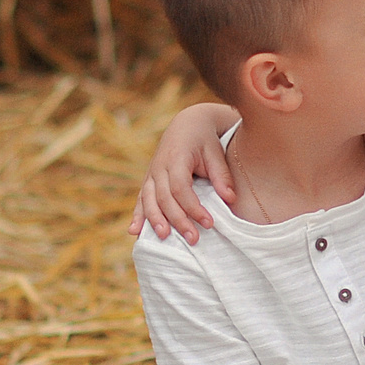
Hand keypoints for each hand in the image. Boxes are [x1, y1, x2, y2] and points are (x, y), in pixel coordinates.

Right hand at [128, 103, 240, 241]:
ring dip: (155, 220)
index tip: (209, 223)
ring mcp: (151, 174)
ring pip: (148, 200)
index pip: (181, 188)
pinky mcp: (148, 180)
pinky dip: (137, 215)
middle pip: (164, 198)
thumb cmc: (205, 140)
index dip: (193, 207)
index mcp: (176, 158)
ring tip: (164, 237)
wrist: (187, 125)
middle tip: (193, 239)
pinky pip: (140, 199)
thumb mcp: (216, 153)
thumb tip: (230, 199)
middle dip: (178, 220)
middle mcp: (159, 167)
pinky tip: (134, 232)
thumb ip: (222, 176)